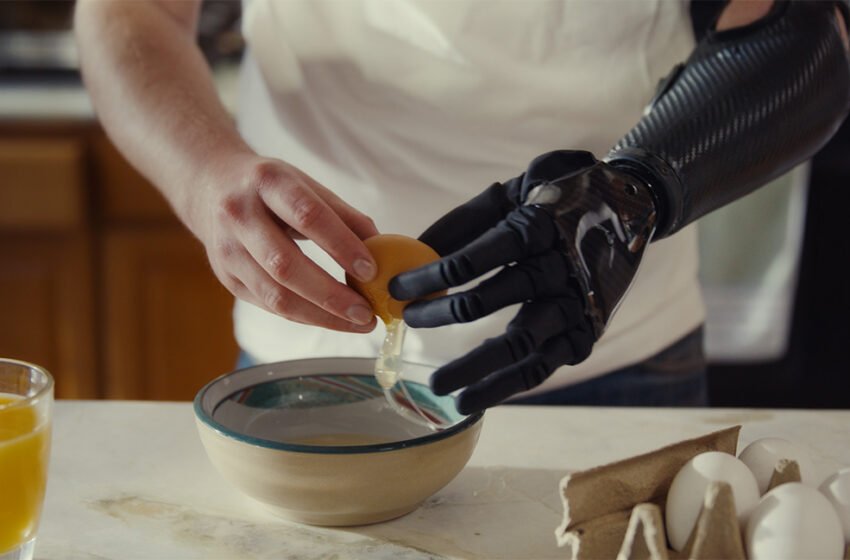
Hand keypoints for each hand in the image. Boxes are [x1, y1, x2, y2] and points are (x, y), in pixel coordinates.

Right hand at [188, 153, 379, 331]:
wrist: (209, 187)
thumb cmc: (269, 187)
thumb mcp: (305, 184)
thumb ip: (344, 215)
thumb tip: (382, 249)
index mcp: (266, 182)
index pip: (308, 216)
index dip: (341, 245)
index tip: (371, 270)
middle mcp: (240, 215)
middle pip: (286, 265)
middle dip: (332, 295)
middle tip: (366, 313)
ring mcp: (228, 250)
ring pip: (275, 295)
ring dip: (321, 316)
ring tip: (356, 323)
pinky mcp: (227, 278)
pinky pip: (270, 306)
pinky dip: (305, 316)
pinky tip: (331, 319)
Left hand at [389, 150, 658, 412]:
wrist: (633, 205)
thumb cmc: (558, 199)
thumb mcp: (515, 192)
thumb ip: (465, 221)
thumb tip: (413, 250)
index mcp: (536, 229)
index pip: (472, 259)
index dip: (430, 276)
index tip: (396, 289)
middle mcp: (557, 269)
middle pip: (490, 300)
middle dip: (443, 315)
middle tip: (407, 324)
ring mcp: (574, 306)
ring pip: (519, 346)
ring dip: (475, 369)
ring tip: (439, 389)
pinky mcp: (586, 334)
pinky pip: (542, 367)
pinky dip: (506, 386)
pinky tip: (472, 398)